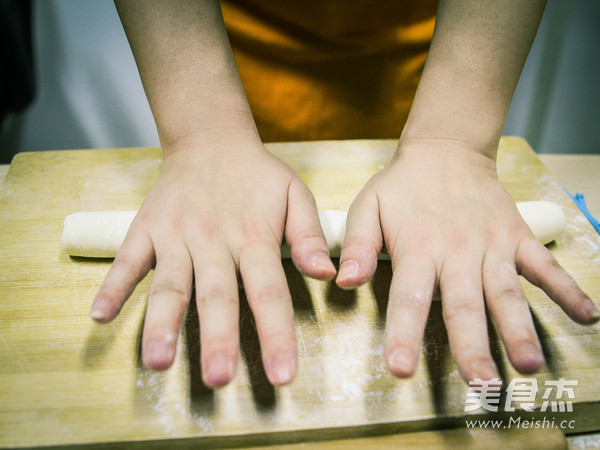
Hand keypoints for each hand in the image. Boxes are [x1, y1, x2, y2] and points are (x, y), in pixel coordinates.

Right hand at [90, 131, 335, 386]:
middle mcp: (214, 240)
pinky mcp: (146, 228)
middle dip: (218, 338)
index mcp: (254, 237)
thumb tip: (327, 274)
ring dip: (162, 322)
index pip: (268, 291)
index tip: (282, 376)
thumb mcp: (295, 194)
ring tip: (157, 360)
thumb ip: (309, 234)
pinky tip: (100, 316)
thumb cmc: (258, 175)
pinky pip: (127, 259)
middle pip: (216, 295)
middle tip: (218, 379)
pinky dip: (113, 285)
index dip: (276, 334)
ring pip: (169, 283)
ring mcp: (176, 235)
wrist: (210, 140)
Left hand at [337, 138, 599, 381]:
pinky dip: (566, 289)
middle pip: (464, 304)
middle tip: (482, 385)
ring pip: (506, 291)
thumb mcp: (368, 207)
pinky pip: (544, 265)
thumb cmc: (402, 186)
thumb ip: (358, 245)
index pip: (409, 297)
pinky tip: (587, 315)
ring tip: (528, 364)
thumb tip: (345, 282)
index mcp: (417, 248)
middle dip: (472, 346)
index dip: (403, 333)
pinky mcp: (516, 237)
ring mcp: (492, 245)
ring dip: (519, 328)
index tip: (401, 369)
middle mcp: (457, 252)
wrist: (446, 151)